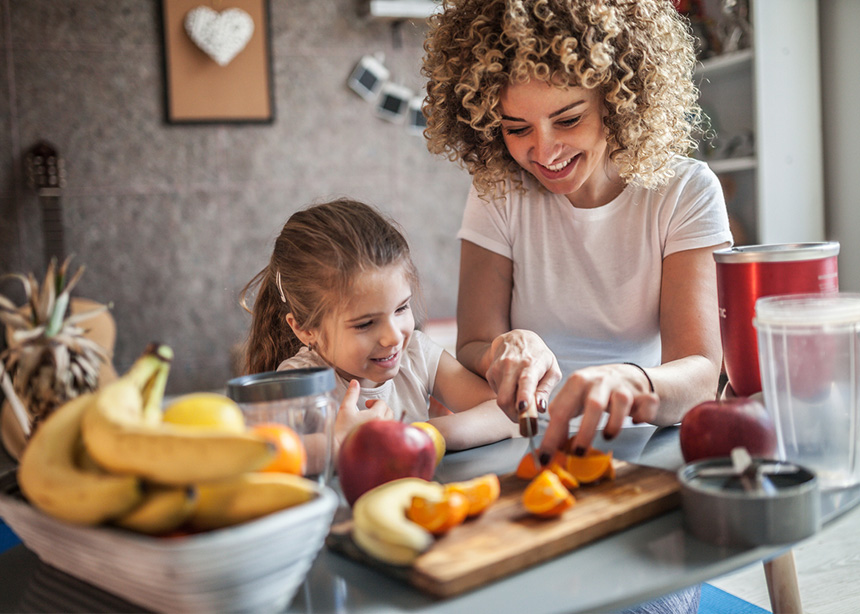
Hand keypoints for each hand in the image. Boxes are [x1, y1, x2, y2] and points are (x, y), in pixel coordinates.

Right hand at [333, 380, 394, 450]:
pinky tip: (375, 431)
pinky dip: (385, 430)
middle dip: (381, 408)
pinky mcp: (382, 443)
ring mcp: (383, 435)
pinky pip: (389, 434)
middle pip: (389, 412)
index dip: (374, 401)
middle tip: (370, 410)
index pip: (382, 403)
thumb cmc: (342, 430)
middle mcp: (382, 425)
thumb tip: (354, 382)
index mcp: (375, 415)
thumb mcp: (345, 409)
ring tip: (373, 420)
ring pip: (391, 423)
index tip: (366, 404)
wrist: (338, 448)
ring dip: (384, 418)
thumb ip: (351, 394)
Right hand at [484, 330, 560, 421]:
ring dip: (511, 408)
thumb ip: (546, 390)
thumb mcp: (551, 369)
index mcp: (531, 364)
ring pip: (500, 400)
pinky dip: (506, 397)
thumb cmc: (539, 356)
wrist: (516, 338)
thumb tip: (540, 409)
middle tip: (525, 420)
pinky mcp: (490, 373)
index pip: (526, 381)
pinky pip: (497, 394)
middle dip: (514, 415)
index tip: (523, 408)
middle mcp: (511, 365)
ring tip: (522, 400)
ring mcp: (498, 368)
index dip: (524, 396)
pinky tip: (513, 387)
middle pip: (505, 398)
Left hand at [539, 363, 658, 455]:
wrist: (633, 376)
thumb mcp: (576, 397)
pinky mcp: (645, 393)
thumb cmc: (599, 391)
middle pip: (593, 405)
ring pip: (621, 402)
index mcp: (578, 382)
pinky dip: (643, 415)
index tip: (546, 458)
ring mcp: (624, 386)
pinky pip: (648, 404)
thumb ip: (562, 417)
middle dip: (585, 432)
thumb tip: (551, 447)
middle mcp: (600, 381)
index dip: (552, 436)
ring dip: (615, 424)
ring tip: (608, 436)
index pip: (561, 410)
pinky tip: (636, 421)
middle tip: (579, 453)